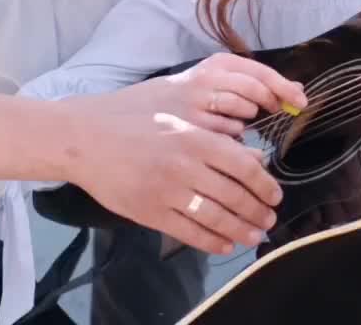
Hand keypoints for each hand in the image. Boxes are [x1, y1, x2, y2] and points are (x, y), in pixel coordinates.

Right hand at [62, 53, 305, 255]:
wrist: (85, 139)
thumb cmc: (134, 119)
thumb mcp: (179, 115)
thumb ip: (217, 136)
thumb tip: (255, 157)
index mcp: (195, 138)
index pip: (244, 167)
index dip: (265, 185)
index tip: (275, 195)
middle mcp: (185, 166)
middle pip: (234, 195)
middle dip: (257, 212)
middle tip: (269, 220)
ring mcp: (166, 192)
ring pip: (215, 218)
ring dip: (240, 230)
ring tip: (254, 236)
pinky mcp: (149, 212)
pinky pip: (189, 232)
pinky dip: (212, 242)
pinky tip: (224, 245)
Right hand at [166, 52, 308, 122]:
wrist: (149, 107)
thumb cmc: (194, 93)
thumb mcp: (223, 78)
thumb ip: (258, 82)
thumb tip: (299, 89)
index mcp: (220, 63)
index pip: (260, 72)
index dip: (284, 87)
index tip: (302, 101)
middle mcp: (208, 78)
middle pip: (254, 90)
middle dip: (270, 102)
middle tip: (275, 110)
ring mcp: (198, 101)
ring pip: (242, 112)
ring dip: (248, 118)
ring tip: (238, 118)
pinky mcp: (192, 125)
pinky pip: (227, 132)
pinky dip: (233, 133)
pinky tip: (222, 131)